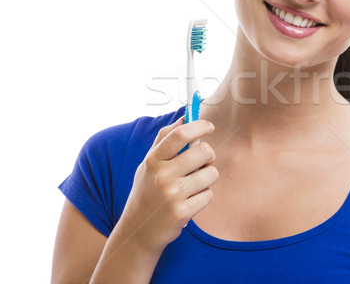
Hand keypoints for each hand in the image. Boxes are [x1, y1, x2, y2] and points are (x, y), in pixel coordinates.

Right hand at [116, 117, 217, 254]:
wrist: (138, 231)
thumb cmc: (147, 191)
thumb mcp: (148, 164)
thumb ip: (165, 139)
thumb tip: (185, 117)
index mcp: (153, 160)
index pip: (180, 135)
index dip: (199, 126)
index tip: (209, 126)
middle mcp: (162, 176)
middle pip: (203, 151)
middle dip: (209, 154)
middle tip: (203, 161)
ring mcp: (172, 195)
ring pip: (211, 173)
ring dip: (207, 178)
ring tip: (193, 185)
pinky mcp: (182, 212)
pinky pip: (209, 195)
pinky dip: (204, 196)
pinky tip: (190, 201)